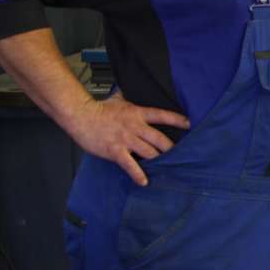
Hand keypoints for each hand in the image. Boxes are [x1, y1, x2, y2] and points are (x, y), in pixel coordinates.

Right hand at [71, 94, 189, 184]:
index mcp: (136, 113)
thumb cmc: (98, 109)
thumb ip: (127, 96)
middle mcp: (134, 126)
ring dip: (158, 162)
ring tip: (166, 169)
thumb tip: (129, 88)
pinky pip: (130, 165)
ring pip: (149, 153)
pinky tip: (144, 181)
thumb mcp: (117, 99)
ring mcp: (125, 139)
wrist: (80, 116)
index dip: (177, 120)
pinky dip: (138, 174)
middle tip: (180, 156)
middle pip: (159, 139)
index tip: (189, 124)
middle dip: (171, 149)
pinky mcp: (115, 151)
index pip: (161, 115)